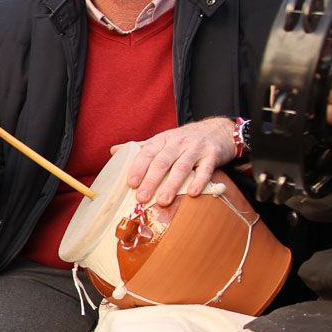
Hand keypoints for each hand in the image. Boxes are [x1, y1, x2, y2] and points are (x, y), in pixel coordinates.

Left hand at [120, 119, 239, 206]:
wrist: (218, 129)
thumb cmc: (184, 140)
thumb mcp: (162, 140)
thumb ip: (140, 147)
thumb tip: (113, 151)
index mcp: (162, 140)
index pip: (147, 153)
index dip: (138, 168)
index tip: (130, 183)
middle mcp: (178, 143)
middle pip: (162, 162)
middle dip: (151, 181)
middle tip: (142, 198)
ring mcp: (196, 148)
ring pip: (182, 167)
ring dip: (171, 185)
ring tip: (163, 201)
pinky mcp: (212, 155)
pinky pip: (205, 169)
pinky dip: (199, 181)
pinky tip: (192, 193)